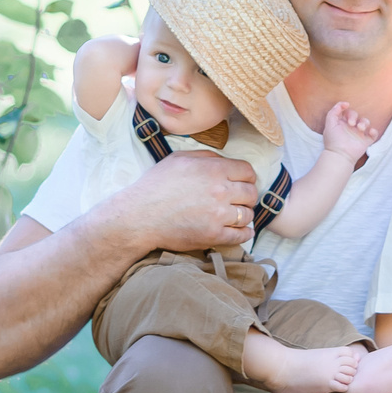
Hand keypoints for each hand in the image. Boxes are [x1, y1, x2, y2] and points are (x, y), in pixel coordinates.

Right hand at [111, 150, 256, 252]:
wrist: (140, 216)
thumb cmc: (156, 185)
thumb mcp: (179, 159)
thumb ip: (206, 157)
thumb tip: (225, 161)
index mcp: (214, 169)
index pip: (248, 172)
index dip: (247, 177)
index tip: (242, 183)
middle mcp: (220, 191)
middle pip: (251, 193)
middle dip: (247, 196)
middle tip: (239, 200)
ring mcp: (218, 215)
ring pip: (248, 215)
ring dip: (244, 215)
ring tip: (237, 216)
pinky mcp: (214, 235)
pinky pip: (241, 236)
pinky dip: (245, 234)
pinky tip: (242, 231)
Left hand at [320, 100, 383, 161]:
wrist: (340, 155)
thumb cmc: (333, 140)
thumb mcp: (329, 124)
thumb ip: (333, 112)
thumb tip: (344, 104)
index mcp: (341, 123)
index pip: (345, 112)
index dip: (346, 108)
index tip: (346, 105)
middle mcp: (350, 128)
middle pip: (356, 115)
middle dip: (354, 116)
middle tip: (351, 123)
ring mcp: (358, 134)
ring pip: (365, 122)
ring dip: (364, 122)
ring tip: (360, 128)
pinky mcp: (365, 141)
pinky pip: (373, 134)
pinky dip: (374, 131)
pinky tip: (369, 132)